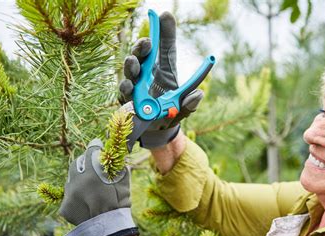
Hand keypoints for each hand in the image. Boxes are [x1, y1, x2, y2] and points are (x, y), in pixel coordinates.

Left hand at [58, 139, 137, 235]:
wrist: (108, 231)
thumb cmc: (119, 206)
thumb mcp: (124, 185)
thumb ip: (121, 170)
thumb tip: (121, 160)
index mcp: (93, 174)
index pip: (90, 152)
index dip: (94, 146)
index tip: (96, 144)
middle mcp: (77, 182)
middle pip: (76, 163)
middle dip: (83, 162)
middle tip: (90, 165)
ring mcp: (68, 195)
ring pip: (71, 181)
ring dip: (78, 180)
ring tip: (88, 187)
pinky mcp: (64, 207)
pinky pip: (68, 197)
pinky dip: (75, 197)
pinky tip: (84, 202)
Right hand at [118, 11, 203, 148]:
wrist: (156, 131)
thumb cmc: (170, 113)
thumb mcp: (183, 107)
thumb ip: (190, 102)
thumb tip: (199, 94)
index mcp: (164, 71)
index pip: (164, 48)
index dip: (164, 32)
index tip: (164, 15)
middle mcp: (147, 74)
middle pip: (143, 54)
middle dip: (142, 46)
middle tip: (147, 43)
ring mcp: (135, 85)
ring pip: (131, 69)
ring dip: (132, 64)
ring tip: (135, 63)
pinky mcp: (127, 98)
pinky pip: (124, 89)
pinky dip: (126, 87)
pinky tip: (130, 86)